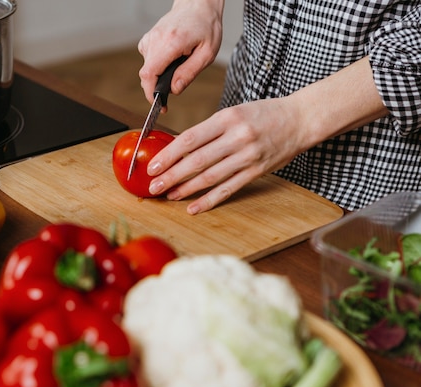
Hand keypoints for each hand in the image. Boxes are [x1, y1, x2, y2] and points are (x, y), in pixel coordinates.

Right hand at [138, 0, 223, 104]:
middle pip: (146, 74)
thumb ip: (189, 73)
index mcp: (172, 42)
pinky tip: (170, 60)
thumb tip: (175, 90)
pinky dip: (156, 66)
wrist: (198, 5)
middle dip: (156, 87)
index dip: (151, 93)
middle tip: (172, 91)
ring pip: (147, 68)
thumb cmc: (206, 26)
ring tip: (177, 67)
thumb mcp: (207, 53)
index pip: (150, 74)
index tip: (158, 103)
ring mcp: (150, 38)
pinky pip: (148, 60)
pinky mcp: (148, 39)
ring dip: (159, 75)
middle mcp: (157, 39)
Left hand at [146, 97, 311, 213]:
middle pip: (197, 160)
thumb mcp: (233, 113)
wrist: (300, 120)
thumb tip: (179, 150)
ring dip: (186, 189)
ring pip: (210, 177)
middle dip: (172, 175)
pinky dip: (209, 200)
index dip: (168, 155)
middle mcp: (237, 137)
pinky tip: (194, 207)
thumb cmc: (263, 114)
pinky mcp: (256, 172)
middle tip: (154, 185)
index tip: (153, 165)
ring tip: (169, 195)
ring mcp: (248, 156)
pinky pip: (228, 189)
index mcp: (227, 118)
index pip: (189, 138)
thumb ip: (209, 130)